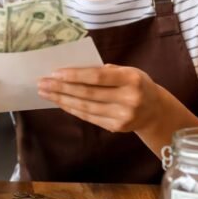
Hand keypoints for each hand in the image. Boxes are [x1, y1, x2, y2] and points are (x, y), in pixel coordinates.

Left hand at [37, 65, 165, 132]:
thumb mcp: (128, 71)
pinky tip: (60, 102)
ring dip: (62, 100)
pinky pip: (88, 117)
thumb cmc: (136, 84)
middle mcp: (128, 99)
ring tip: (45, 93)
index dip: (75, 75)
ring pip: (85, 107)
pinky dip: (72, 109)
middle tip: (42, 83)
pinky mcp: (116, 128)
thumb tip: (72, 71)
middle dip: (62, 88)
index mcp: (131, 79)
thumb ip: (105, 71)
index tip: (55, 73)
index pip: (98, 77)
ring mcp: (122, 116)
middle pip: (88, 93)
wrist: (155, 111)